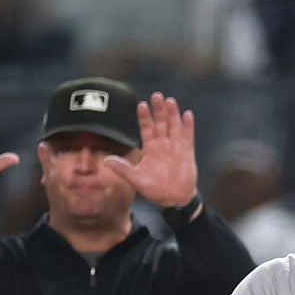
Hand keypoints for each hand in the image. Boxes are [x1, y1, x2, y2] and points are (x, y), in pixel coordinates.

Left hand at [102, 92, 198, 207]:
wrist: (173, 199)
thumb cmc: (154, 190)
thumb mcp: (136, 179)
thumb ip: (123, 168)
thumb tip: (106, 160)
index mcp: (150, 148)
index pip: (146, 128)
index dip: (144, 117)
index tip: (141, 105)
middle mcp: (163, 144)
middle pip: (160, 123)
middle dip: (158, 110)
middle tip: (156, 95)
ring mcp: (175, 147)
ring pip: (174, 126)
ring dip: (172, 114)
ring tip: (170, 101)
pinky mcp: (187, 152)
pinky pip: (187, 136)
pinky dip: (188, 126)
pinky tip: (187, 114)